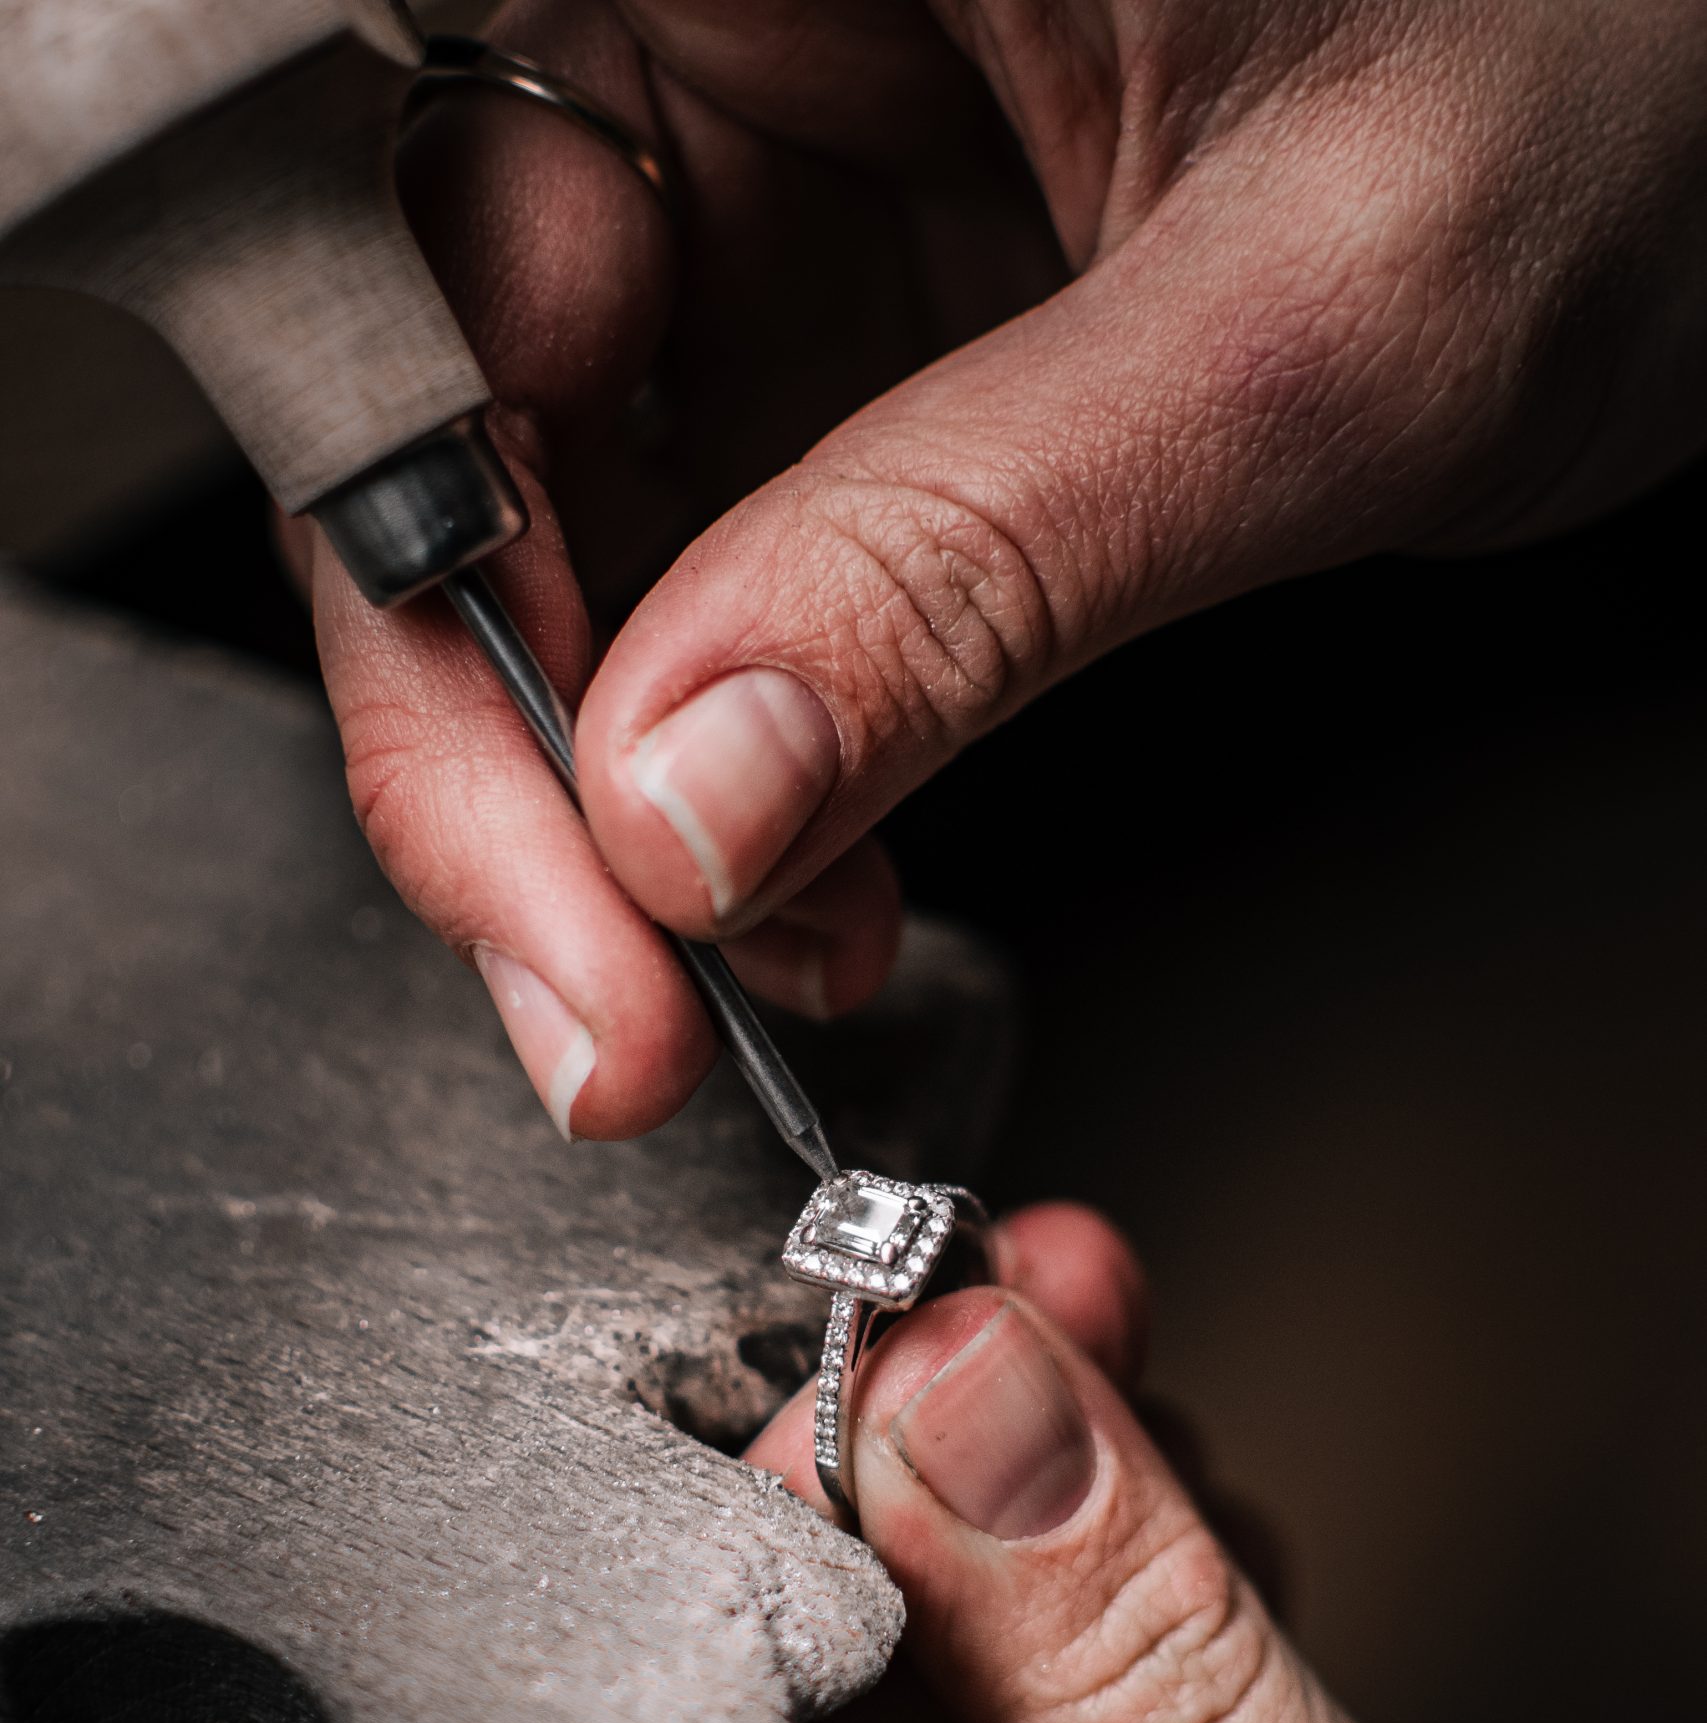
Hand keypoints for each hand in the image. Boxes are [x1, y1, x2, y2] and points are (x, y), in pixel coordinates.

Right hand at [312, 0, 1706, 1140]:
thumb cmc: (1648, 46)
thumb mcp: (1315, 328)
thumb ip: (978, 556)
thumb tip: (696, 802)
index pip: (433, 249)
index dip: (437, 574)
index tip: (559, 842)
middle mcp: (726, 24)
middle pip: (457, 416)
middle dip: (517, 751)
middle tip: (627, 1002)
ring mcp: (775, 181)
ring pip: (562, 519)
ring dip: (629, 793)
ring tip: (758, 964)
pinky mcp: (850, 324)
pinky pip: (704, 558)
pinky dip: (732, 760)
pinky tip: (805, 879)